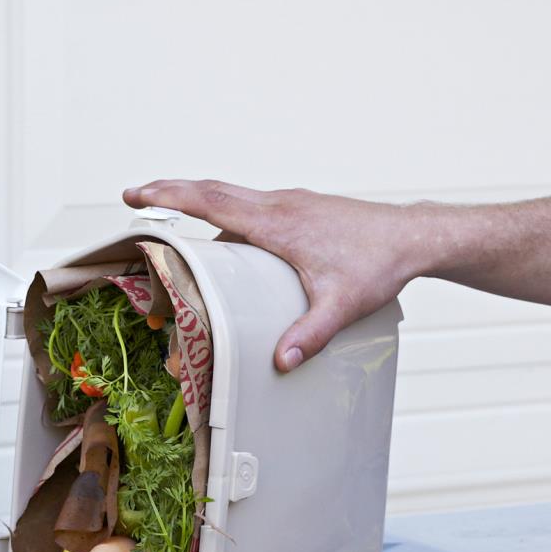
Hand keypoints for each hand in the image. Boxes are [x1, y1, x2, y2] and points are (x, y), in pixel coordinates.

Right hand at [122, 179, 430, 371]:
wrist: (415, 236)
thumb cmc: (379, 264)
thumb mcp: (342, 305)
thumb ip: (309, 333)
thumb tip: (280, 362)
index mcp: (278, 222)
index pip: (212, 202)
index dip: (170, 198)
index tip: (137, 195)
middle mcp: (279, 205)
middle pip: (213, 190)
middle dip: (170, 192)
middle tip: (135, 197)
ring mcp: (290, 203)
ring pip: (233, 197)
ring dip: (198, 203)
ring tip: (171, 219)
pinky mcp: (301, 209)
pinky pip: (252, 207)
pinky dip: (227, 214)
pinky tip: (228, 240)